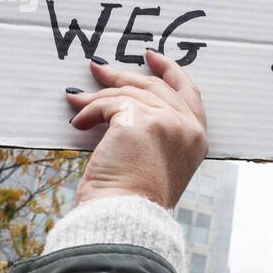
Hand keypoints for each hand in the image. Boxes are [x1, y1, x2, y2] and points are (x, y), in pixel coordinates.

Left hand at [66, 49, 208, 208]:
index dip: (170, 71)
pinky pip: (108, 104)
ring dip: (96, 97)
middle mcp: (188, 127)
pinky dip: (88, 111)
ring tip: (75, 99)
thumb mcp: (159, 162)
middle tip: (98, 69)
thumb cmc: (136, 198)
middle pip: (154, 86)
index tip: (151, 58)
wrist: (127, 214)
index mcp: (197, 139)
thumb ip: (156, 134)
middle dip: (122, 75)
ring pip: (127, 93)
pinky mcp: (141, 119)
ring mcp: (167, 121)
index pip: (189, 92)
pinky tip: (78, 123)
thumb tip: (123, 107)